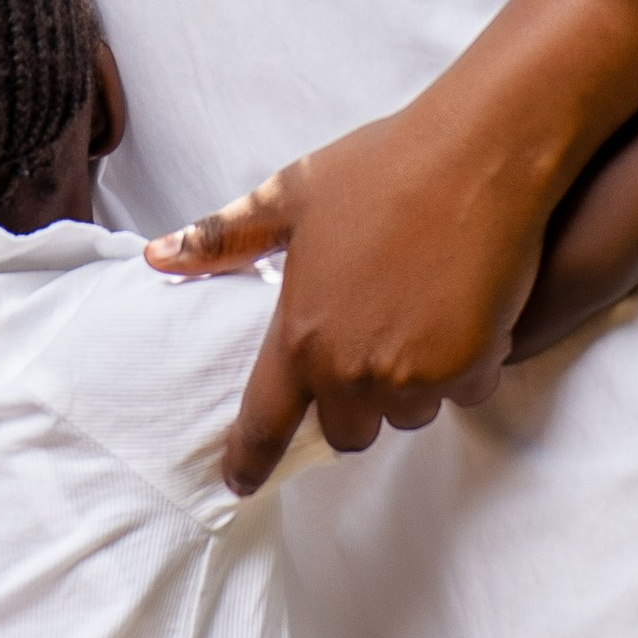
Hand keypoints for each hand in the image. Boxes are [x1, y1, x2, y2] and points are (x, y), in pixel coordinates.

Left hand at [150, 106, 538, 494]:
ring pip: (406, 414)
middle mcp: (351, 367)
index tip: (240, 483)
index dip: (250, 459)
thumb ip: (225, 237)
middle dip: (356, 403)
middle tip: (370, 345)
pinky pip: (462, 392)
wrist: (478, 155)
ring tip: (418, 315)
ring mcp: (412, 374)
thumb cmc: (382, 167)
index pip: (265, 421)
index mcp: (300, 333)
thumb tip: (159, 257)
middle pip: (347, 432)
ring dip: (410, 386)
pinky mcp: (469, 368)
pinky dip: (463, 366)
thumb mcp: (292, 195)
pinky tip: (462, 310)